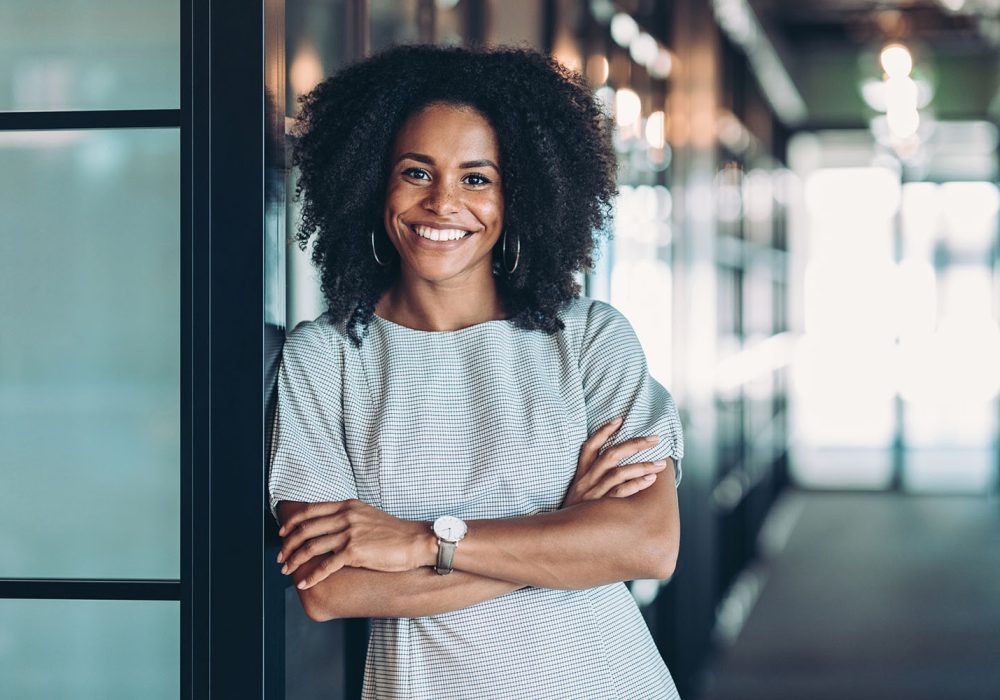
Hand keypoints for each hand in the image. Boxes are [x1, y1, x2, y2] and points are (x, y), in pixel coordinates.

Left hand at [277, 499, 431, 589]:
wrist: (415, 541)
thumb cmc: (394, 533)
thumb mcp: (367, 516)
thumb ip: (347, 518)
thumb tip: (329, 529)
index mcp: (347, 506)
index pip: (310, 511)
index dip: (292, 523)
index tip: (282, 534)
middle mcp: (346, 517)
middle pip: (306, 529)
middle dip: (288, 545)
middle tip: (281, 557)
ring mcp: (349, 533)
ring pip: (311, 547)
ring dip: (295, 560)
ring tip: (286, 570)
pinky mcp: (355, 551)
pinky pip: (326, 565)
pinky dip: (311, 575)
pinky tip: (303, 582)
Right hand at [561, 417, 667, 507]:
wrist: (559, 536)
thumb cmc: (575, 514)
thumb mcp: (577, 493)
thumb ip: (592, 479)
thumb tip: (617, 467)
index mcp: (581, 474)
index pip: (590, 446)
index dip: (603, 431)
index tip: (620, 419)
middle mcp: (586, 481)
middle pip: (611, 455)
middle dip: (635, 444)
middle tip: (655, 438)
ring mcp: (593, 494)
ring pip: (619, 472)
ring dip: (642, 465)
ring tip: (661, 463)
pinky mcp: (599, 508)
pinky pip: (620, 492)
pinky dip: (636, 484)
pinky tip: (650, 479)